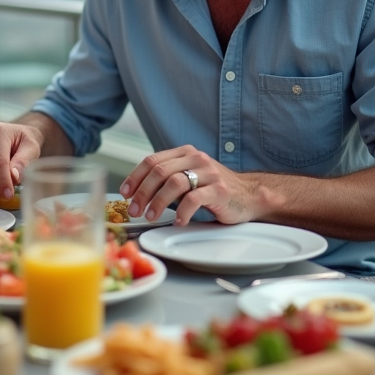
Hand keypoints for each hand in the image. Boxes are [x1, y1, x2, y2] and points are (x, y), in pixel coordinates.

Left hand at [120, 145, 259, 226]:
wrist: (249, 195)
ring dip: (158, 202)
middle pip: (159, 172)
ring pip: (174, 183)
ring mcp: (209, 173)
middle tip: (135, 210)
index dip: (135, 177)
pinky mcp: (220, 189)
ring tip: (152, 217)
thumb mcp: (190, 177)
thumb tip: (137, 192)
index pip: (152, 160)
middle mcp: (196, 159)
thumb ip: (169, 178)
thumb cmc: (214, 189)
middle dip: (142, 192)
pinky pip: (194, 199)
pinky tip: (178, 221)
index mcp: (185, 153)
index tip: (125, 193)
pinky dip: (181, 212)